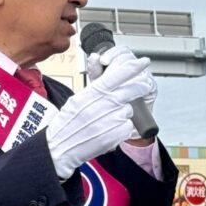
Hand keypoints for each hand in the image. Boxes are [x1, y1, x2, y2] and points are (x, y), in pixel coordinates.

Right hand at [45, 56, 152, 178]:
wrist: (61, 148)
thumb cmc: (67, 123)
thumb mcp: (77, 98)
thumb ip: (93, 81)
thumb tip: (96, 57)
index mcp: (94, 92)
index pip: (118, 75)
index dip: (134, 67)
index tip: (144, 62)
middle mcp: (104, 104)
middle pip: (132, 90)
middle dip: (140, 86)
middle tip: (142, 86)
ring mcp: (112, 119)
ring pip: (129, 110)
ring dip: (122, 113)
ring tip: (106, 120)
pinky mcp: (117, 134)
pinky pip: (128, 126)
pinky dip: (121, 129)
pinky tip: (108, 131)